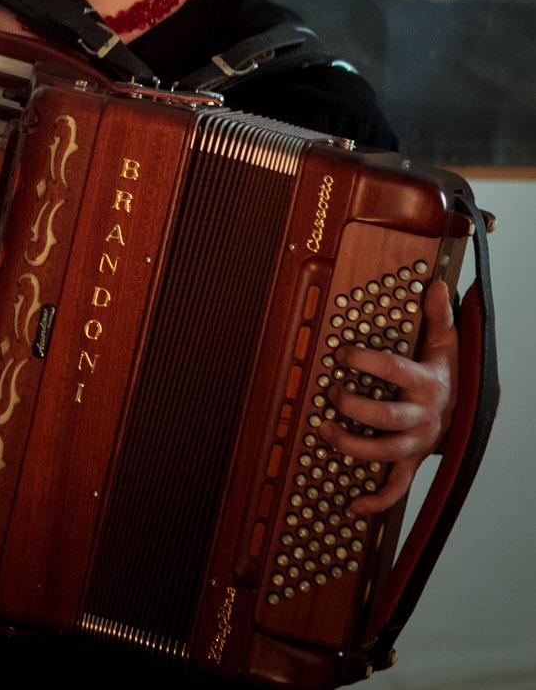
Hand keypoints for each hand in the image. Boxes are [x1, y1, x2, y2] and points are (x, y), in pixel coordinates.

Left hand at [330, 278, 457, 514]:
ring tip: (324, 432)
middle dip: (355, 409)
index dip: (367, 363)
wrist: (465, 410)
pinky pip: (396, 486)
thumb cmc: (446, 372)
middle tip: (330, 394)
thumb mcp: (446, 341)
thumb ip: (438, 314)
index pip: (396, 372)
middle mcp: (423, 417)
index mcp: (428, 384)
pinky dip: (376, 500)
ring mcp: (417, 443)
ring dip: (353, 447)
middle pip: (388, 419)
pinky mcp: (411, 461)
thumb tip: (437, 284)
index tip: (342, 354)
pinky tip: (351, 504)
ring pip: (386, 453)